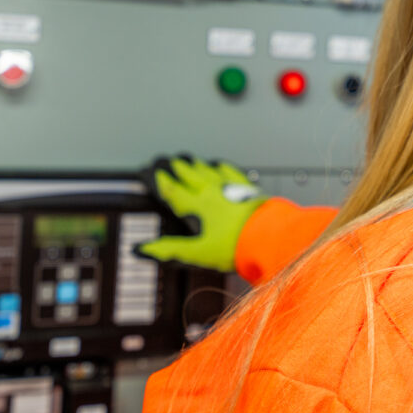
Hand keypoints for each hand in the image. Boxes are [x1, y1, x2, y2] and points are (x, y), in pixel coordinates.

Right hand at [135, 155, 269, 271]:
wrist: (270, 236)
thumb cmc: (237, 245)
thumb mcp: (198, 252)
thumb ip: (170, 250)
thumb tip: (143, 250)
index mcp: (197, 207)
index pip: (173, 190)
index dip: (160, 182)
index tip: (151, 174)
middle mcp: (211, 192)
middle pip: (189, 175)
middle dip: (176, 168)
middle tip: (168, 161)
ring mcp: (230, 187)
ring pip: (208, 171)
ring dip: (196, 165)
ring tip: (189, 160)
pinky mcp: (247, 188)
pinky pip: (229, 171)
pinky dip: (220, 167)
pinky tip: (219, 164)